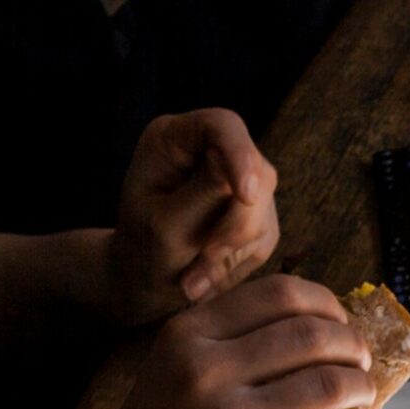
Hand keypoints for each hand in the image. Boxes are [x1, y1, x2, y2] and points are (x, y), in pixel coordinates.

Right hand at [66, 275, 373, 408]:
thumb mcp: (175, 364)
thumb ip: (231, 338)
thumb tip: (318, 321)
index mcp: (190, 334)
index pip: (279, 294)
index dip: (326, 304)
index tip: (340, 322)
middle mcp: (207, 370)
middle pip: (312, 335)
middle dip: (353, 345)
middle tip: (361, 360)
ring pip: (328, 384)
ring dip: (360, 386)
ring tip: (361, 394)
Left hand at [98, 109, 280, 324]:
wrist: (145, 282)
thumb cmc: (143, 251)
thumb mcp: (165, 225)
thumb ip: (203, 193)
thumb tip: (242, 169)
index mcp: (174, 139)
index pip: (223, 126)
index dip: (241, 155)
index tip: (247, 195)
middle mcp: (210, 151)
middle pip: (255, 170)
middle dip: (238, 222)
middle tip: (207, 258)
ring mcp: (236, 180)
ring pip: (264, 206)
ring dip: (235, 248)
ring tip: (195, 279)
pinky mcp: (255, 212)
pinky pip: (266, 233)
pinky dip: (241, 260)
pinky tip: (209, 274)